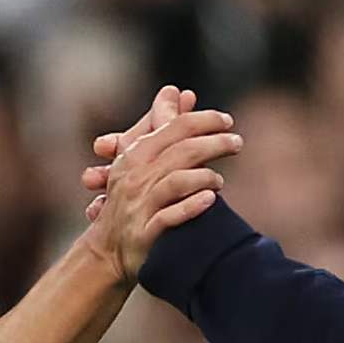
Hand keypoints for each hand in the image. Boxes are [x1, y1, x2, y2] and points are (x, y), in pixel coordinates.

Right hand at [79, 90, 239, 282]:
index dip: (203, 120)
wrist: (106, 251)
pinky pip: (170, 217)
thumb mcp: (140, 160)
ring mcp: (139, 206)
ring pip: (176, 182)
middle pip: (181, 151)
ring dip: (204, 176)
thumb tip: (179, 91)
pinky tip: (211, 200)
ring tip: (220, 180)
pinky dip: (191, 207)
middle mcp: (136, 177)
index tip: (227, 121)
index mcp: (135, 156)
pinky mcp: (145, 234)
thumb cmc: (131, 199)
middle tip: (237, 142)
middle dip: (214, 143)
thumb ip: (161, 125)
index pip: (174, 128)